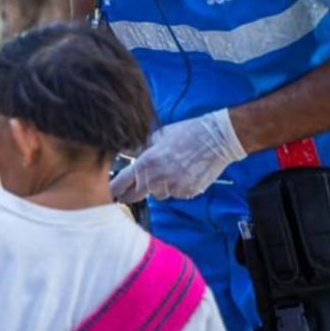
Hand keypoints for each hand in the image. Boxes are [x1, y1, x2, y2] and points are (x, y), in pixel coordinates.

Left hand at [111, 108, 246, 202]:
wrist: (217, 139)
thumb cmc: (186, 133)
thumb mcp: (158, 137)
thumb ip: (139, 148)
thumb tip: (124, 152)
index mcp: (146, 163)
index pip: (120, 184)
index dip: (114, 189)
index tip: (112, 191)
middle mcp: (157, 179)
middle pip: (133, 197)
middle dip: (131, 194)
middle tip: (133, 188)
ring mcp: (173, 188)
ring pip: (157, 194)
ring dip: (158, 187)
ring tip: (170, 169)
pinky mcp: (188, 193)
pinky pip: (174, 194)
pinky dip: (176, 187)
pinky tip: (184, 173)